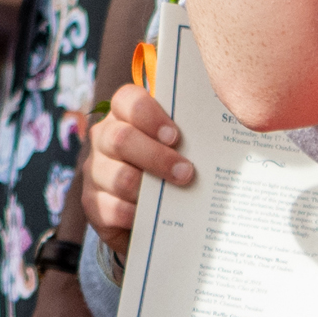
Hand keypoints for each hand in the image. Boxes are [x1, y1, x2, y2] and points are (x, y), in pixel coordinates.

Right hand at [76, 79, 191, 261]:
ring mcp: (95, 171)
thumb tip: (224, 133)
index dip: (149, 115)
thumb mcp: (175, 148)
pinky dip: (137, 213)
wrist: (150, 216)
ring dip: (151, 189)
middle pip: (121, 139)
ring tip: (176, 196)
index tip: (175, 135)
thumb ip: (187, 137)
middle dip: (157, 157)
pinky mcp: (93, 203)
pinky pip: (112, 209)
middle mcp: (104, 139)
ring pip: (119, 177)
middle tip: (187, 171)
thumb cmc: (168, 170)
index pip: (126, 100)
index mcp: (124, 116)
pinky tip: (155, 216)